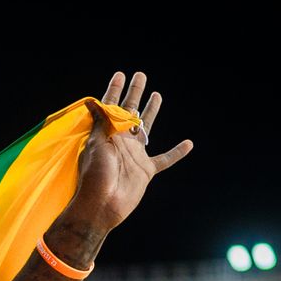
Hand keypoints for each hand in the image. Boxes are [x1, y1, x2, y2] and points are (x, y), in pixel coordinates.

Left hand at [64, 71, 193, 233]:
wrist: (102, 205)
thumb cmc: (95, 175)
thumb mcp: (96, 144)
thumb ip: (99, 123)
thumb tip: (91, 101)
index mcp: (107, 133)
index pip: (111, 106)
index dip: (115, 90)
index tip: (120, 74)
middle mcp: (121, 141)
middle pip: (130, 111)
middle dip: (134, 93)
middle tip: (140, 75)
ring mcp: (134, 155)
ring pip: (146, 128)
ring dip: (151, 111)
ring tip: (156, 95)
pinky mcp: (146, 170)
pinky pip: (165, 159)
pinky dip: (177, 153)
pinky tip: (188, 143)